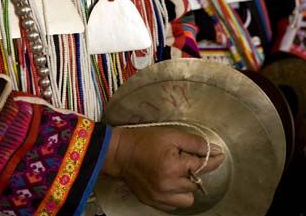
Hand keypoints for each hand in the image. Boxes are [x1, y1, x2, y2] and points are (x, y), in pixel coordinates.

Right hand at [102, 126, 224, 211]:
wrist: (119, 153)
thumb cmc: (143, 141)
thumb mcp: (170, 135)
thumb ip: (194, 143)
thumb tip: (213, 149)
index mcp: (173, 167)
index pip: (202, 166)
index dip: (213, 159)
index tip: (220, 155)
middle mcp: (168, 186)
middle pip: (196, 183)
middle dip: (194, 170)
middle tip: (183, 158)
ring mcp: (160, 197)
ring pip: (188, 199)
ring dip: (186, 187)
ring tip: (177, 173)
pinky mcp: (153, 202)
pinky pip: (174, 205)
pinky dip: (175, 194)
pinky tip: (169, 181)